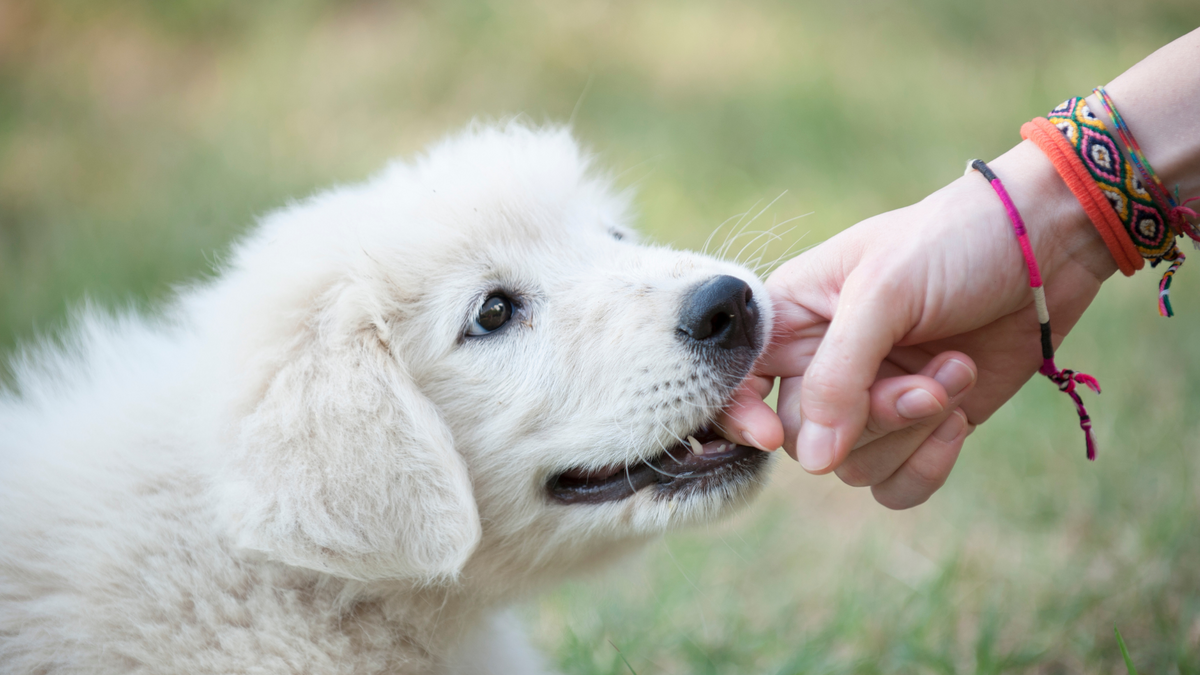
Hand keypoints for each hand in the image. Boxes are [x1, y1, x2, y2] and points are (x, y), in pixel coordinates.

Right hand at [721, 141, 1117, 507]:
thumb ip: (839, 374)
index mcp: (792, 318)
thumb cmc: (952, 242)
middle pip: (807, 440)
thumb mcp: (885, 292)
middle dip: (873, 418)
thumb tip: (814, 461)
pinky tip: (961, 415)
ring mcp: (873, 400)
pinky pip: (898, 485)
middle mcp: (822, 365)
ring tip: (955, 372)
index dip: (743, 417)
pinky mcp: (921, 427)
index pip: (738, 384)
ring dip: (913, 431)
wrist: (1046, 244)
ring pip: (854, 468)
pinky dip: (929, 464)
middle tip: (927, 380)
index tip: (771, 433)